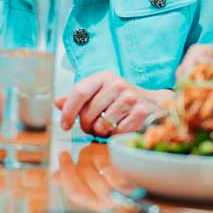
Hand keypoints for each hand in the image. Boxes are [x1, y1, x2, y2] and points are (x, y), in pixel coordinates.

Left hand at [55, 71, 170, 138]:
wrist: (154, 104)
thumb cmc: (122, 100)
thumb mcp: (100, 93)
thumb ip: (79, 98)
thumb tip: (57, 102)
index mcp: (104, 77)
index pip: (79, 92)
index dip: (68, 111)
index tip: (64, 125)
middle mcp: (117, 84)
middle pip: (87, 114)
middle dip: (86, 126)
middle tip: (93, 127)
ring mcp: (130, 98)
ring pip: (101, 126)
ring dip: (100, 132)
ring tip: (108, 126)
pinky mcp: (140, 113)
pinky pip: (116, 133)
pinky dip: (115, 135)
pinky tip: (121, 128)